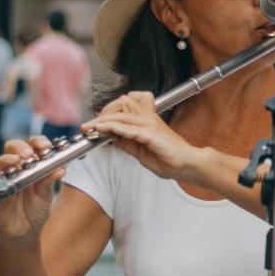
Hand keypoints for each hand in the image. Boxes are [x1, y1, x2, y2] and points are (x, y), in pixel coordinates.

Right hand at [0, 135, 63, 240]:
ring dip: (10, 158)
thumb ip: (50, 180)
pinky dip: (3, 177)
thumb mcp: (46, 194)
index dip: (38, 142)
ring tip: (19, 160)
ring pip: (2, 160)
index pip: (33, 146)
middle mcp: (17, 168)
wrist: (25, 231)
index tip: (46, 146)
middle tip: (30, 154)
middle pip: (14, 147)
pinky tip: (11, 176)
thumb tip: (61, 168)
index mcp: (32, 165)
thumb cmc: (35, 210)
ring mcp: (6, 178)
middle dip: (22, 147)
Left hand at [85, 91, 201, 181]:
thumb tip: (114, 140)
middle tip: (86, 126)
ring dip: (102, 122)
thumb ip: (129, 144)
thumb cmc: (170, 159)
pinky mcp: (151, 133)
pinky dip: (113, 129)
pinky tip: (102, 130)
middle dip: (100, 117)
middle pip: (119, 111)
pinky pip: (128, 129)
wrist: (187, 164)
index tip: (94, 126)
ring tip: (89, 127)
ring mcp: (150, 125)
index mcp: (147, 122)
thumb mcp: (142, 152)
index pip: (123, 111)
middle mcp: (148, 119)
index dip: (107, 116)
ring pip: (120, 118)